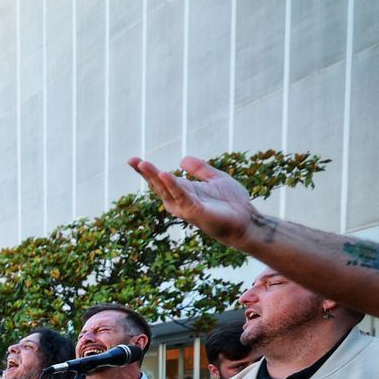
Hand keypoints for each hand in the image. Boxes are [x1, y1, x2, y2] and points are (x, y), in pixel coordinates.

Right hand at [129, 155, 256, 246]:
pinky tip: (165, 174)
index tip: (132, 160)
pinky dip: (173, 185)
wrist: (245, 219)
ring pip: (166, 190)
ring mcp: (185, 207)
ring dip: (154, 177)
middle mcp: (179, 201)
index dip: (147, 171)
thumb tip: (182, 159)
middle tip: (133, 160)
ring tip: (143, 164)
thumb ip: (200, 169)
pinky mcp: (195, 211)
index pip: (160, 180)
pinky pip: (182, 196)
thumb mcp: (215, 179)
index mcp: (183, 192)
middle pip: (159, 185)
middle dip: (146, 173)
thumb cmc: (230, 203)